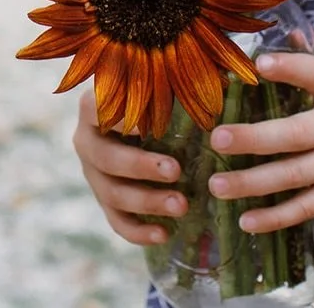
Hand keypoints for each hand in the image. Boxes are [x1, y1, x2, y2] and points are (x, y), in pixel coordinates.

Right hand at [72, 89, 187, 245]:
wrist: (142, 118)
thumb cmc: (158, 93)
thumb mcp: (167, 83)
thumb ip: (185, 79)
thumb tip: (226, 78)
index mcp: (94, 105)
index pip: (96, 108)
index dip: (119, 118)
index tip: (148, 125)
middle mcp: (87, 140)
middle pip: (107, 158)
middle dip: (142, 167)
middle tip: (176, 170)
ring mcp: (92, 173)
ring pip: (112, 194)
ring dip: (147, 202)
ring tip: (181, 205)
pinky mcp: (103, 199)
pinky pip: (116, 221)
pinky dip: (139, 231)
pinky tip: (165, 234)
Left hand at [208, 41, 313, 232]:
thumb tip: (294, 33)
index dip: (290, 66)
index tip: (259, 63)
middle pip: (295, 133)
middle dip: (253, 137)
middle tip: (217, 137)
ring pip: (294, 175)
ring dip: (253, 182)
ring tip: (217, 184)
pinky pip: (308, 208)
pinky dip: (277, 217)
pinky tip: (248, 220)